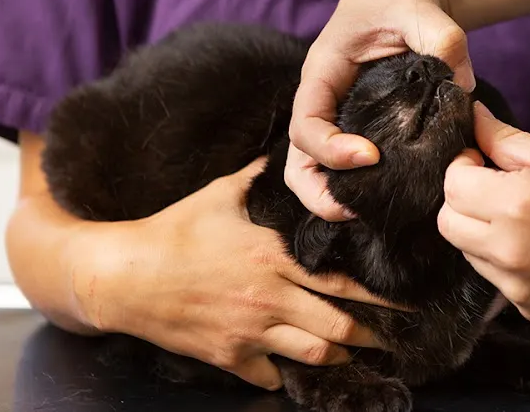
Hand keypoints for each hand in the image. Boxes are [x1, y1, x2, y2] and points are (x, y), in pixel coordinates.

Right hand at [73, 160, 395, 389]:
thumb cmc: (175, 230)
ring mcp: (249, 332)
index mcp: (273, 258)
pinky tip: (292, 369)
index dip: (379, 297)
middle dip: (371, 336)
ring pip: (311, 356)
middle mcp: (269, 299)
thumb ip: (258, 176)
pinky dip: (285, 375)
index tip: (404, 304)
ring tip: (354, 354)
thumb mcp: (221, 194)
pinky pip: (269, 376)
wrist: (125, 276)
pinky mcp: (228, 357)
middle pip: (336, 328)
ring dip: (337, 357)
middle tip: (392, 339)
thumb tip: (281, 153)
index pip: (341, 282)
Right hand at [286, 0, 474, 220]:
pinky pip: (348, 164)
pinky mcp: (361, 126)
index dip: (330, 149)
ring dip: (336, 198)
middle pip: (299, 161)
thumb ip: (441, 37)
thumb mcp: (418, 6)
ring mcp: (340, 117)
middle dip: (320, 193)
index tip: (371, 156)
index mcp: (322, 72)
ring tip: (373, 212)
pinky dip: (361, 186)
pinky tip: (396, 193)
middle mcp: (323, 100)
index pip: (305, 123)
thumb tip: (463, 84)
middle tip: (358, 210)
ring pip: (317, 170)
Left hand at [438, 103, 529, 325]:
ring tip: (523, 220)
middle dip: (462, 201)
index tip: (481, 163)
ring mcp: (516, 285)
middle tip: (494, 190)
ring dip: (479, 232)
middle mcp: (507, 249)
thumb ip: (506, 140)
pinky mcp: (527, 309)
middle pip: (448, 223)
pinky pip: (494, 279)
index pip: (451, 185)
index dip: (462, 167)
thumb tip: (473, 116)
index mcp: (515, 204)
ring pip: (467, 252)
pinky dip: (504, 262)